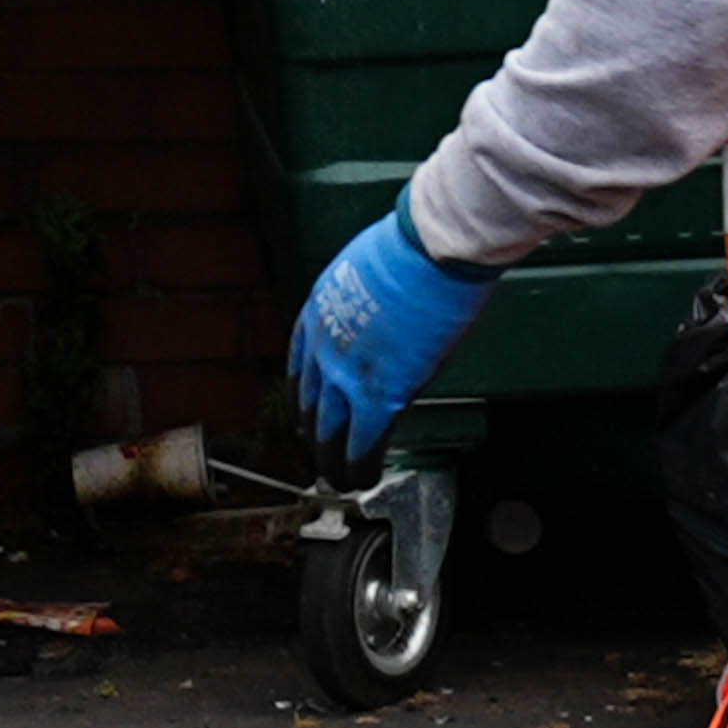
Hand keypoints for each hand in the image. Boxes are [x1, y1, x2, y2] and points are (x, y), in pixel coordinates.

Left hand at [288, 202, 499, 463]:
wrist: (429, 249)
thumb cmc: (412, 249)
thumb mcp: (363, 275)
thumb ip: (361, 310)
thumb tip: (378, 326)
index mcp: (316, 315)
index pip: (299, 371)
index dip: (305, 401)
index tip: (310, 415)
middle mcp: (321, 349)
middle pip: (308, 407)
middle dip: (315, 436)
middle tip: (323, 452)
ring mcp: (346, 374)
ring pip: (329, 433)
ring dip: (334, 461)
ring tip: (341, 477)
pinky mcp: (379, 394)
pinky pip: (363, 443)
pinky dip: (361, 466)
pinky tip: (365, 477)